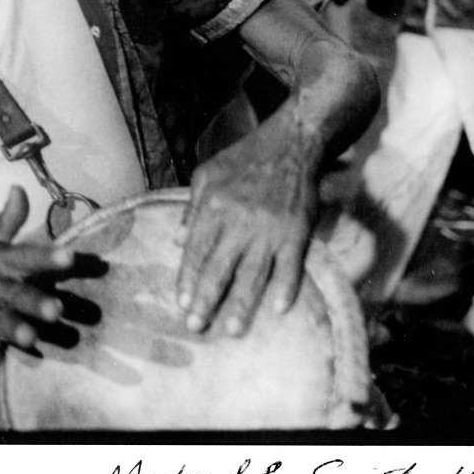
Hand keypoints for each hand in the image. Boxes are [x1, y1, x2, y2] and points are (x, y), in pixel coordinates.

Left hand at [176, 129, 317, 336]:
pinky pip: (291, 265)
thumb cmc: (245, 158)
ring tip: (233, 330)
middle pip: (219, 268)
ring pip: (253, 273)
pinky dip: (287, 287)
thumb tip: (176, 241)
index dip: (188, 278)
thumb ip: (191, 208)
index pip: (196, 251)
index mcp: (213, 206)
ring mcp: (269, 228)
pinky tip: (280, 309)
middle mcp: (238, 221)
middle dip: (206, 300)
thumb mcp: (207, 174)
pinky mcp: (296, 231)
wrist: (291, 144)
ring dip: (242, 304)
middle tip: (196, 327)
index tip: (181, 303)